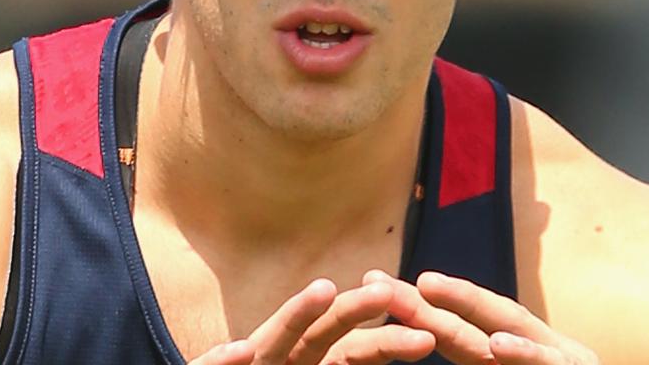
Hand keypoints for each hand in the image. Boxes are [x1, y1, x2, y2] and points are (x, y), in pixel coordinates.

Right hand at [187, 278, 435, 364]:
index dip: (386, 341)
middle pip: (322, 335)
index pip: (353, 351)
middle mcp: (283, 361)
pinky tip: (240, 349)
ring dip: (296, 315)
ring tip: (324, 290)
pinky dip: (222, 361)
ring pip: (273, 341)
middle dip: (353, 311)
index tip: (426, 337)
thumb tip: (410, 353)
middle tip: (388, 293)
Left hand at [364, 270, 599, 364]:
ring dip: (470, 308)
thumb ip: (488, 364)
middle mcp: (541, 355)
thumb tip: (463, 350)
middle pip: (474, 324)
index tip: (374, 286)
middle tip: (380, 282)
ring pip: (509, 332)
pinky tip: (496, 344)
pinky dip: (525, 354)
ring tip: (429, 287)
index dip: (419, 309)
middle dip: (426, 301)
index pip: (461, 333)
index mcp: (519, 363)